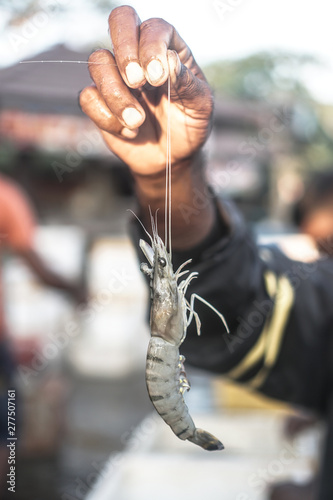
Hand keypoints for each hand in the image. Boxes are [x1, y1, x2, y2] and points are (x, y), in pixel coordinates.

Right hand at [80, 5, 212, 174]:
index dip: (151, 46)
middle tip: (137, 83)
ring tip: (137, 122)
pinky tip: (129, 132)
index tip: (157, 78)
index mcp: (167, 48)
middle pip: (119, 22)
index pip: (153, 27)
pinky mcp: (100, 102)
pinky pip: (88, 98)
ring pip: (98, 64)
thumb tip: (168, 61)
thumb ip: (187, 82)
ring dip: (116, 96)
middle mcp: (138, 55)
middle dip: (125, 53)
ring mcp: (116, 77)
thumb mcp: (200, 105)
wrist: (172, 157)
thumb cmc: (189, 125)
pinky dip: (108, 118)